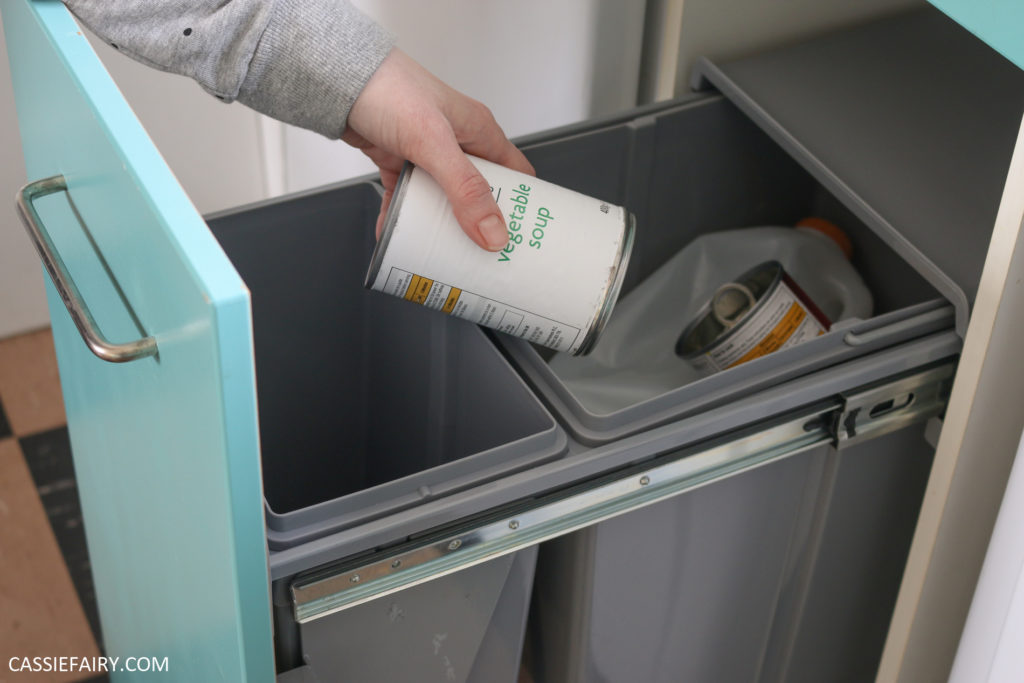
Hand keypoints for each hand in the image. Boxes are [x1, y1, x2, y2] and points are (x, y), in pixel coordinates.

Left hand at [343, 48, 534, 250]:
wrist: (337, 78)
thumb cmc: (388, 90)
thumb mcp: (434, 142)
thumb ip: (464, 189)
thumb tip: (493, 232)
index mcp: (479, 131)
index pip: (516, 174)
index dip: (525, 205)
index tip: (524, 236)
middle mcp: (458, 143)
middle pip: (481, 194)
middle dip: (481, 225)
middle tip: (483, 256)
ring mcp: (428, 155)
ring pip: (444, 200)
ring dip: (439, 226)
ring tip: (440, 252)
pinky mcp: (401, 162)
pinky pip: (409, 198)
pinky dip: (404, 217)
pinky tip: (399, 235)